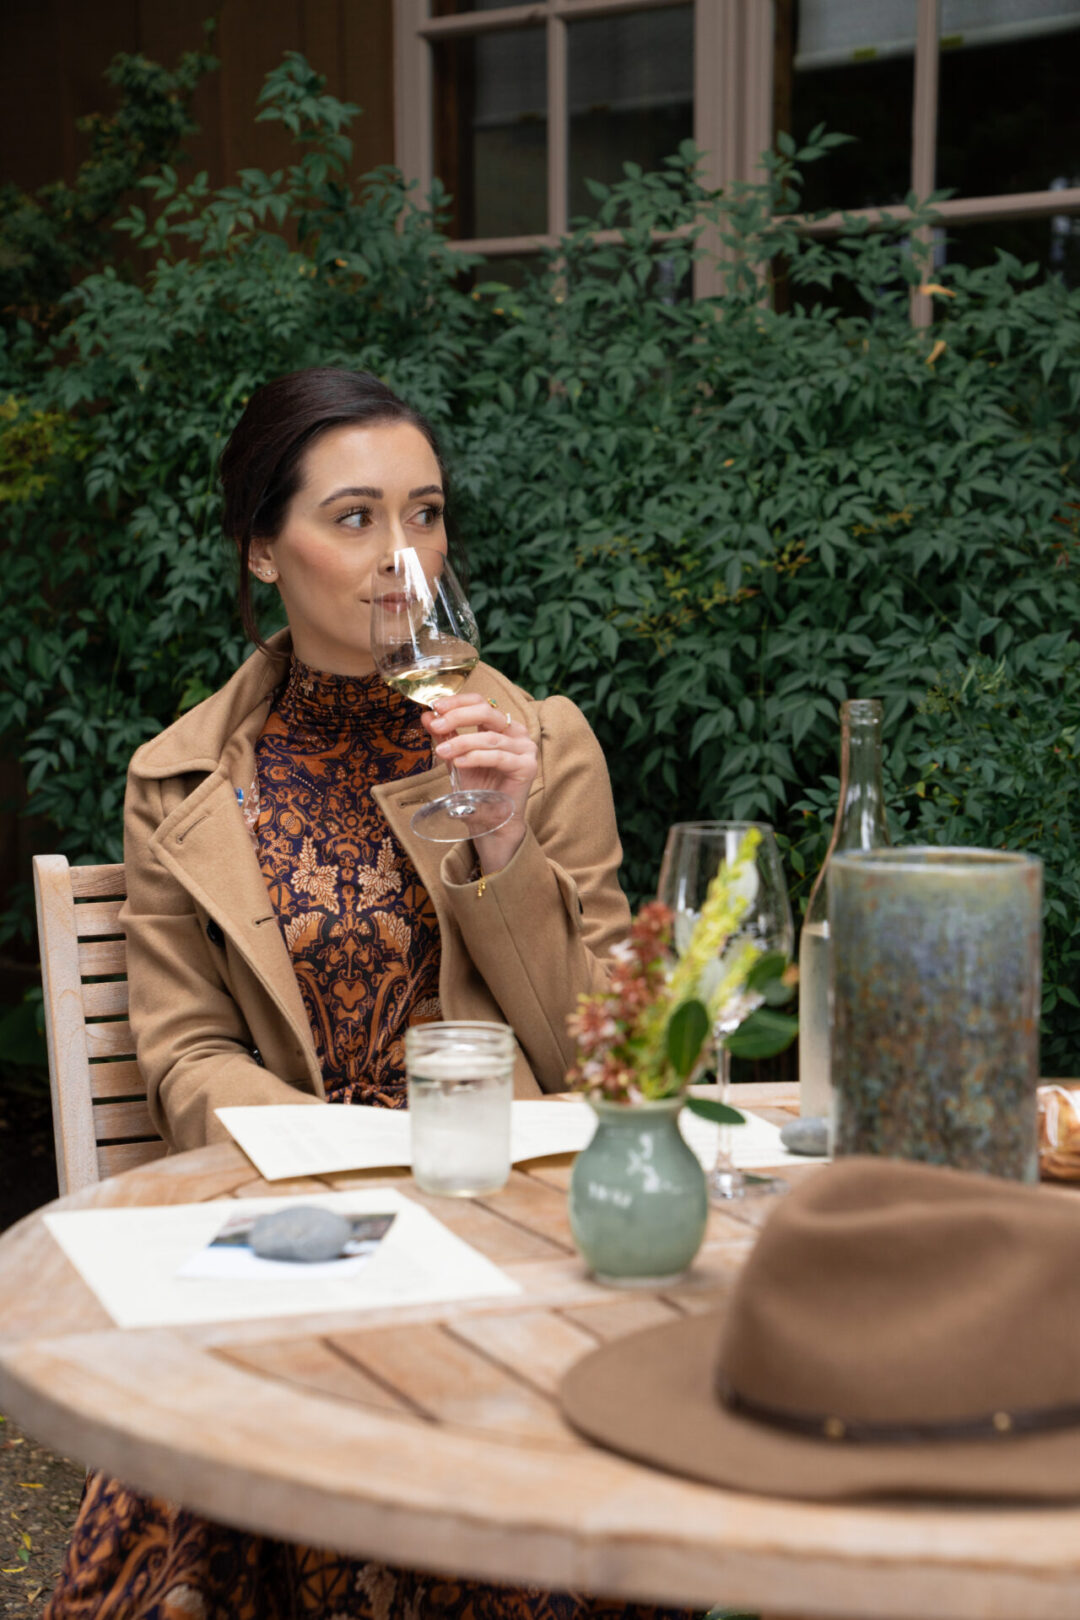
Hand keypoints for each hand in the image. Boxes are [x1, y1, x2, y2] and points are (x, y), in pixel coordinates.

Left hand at [422, 695, 537, 871]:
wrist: (489, 822)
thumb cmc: (476, 790)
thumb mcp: (456, 757)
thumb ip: (445, 736)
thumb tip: (427, 716)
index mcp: (501, 726)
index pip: (481, 702)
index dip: (458, 701)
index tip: (434, 706)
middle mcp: (516, 733)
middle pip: (487, 712)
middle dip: (458, 716)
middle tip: (436, 725)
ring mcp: (525, 749)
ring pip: (490, 737)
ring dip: (462, 742)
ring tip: (441, 751)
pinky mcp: (527, 766)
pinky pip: (499, 756)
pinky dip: (476, 757)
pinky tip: (459, 762)